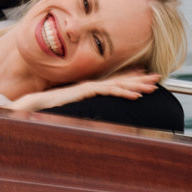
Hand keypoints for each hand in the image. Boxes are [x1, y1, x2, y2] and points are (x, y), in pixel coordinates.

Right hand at [9, 72, 158, 116]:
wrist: (33, 105)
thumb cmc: (49, 108)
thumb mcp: (71, 108)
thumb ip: (81, 109)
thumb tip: (87, 115)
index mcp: (89, 88)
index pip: (114, 81)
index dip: (130, 77)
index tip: (145, 76)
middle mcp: (91, 85)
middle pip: (120, 80)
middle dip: (140, 78)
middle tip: (158, 78)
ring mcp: (89, 87)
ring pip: (118, 84)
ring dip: (137, 84)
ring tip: (153, 86)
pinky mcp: (86, 91)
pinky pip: (108, 91)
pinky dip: (123, 92)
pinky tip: (136, 95)